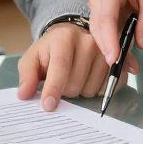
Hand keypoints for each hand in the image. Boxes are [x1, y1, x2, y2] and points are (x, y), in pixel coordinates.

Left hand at [16, 23, 133, 111]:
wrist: (72, 37)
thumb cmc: (51, 51)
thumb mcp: (33, 58)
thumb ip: (27, 75)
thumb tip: (24, 94)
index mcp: (64, 37)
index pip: (60, 66)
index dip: (53, 88)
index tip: (47, 106)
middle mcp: (88, 40)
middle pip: (76, 84)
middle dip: (65, 91)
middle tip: (63, 81)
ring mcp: (106, 51)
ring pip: (91, 89)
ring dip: (81, 92)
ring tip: (76, 78)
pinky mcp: (119, 61)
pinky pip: (108, 88)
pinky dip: (97, 91)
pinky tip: (90, 80)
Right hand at [87, 0, 142, 64]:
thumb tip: (142, 44)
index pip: (106, 16)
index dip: (108, 39)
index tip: (114, 58)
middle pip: (99, 28)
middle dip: (110, 50)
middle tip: (127, 68)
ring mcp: (96, 7)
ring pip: (98, 34)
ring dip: (112, 51)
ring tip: (130, 66)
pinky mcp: (99, 16)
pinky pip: (102, 34)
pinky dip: (112, 47)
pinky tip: (124, 59)